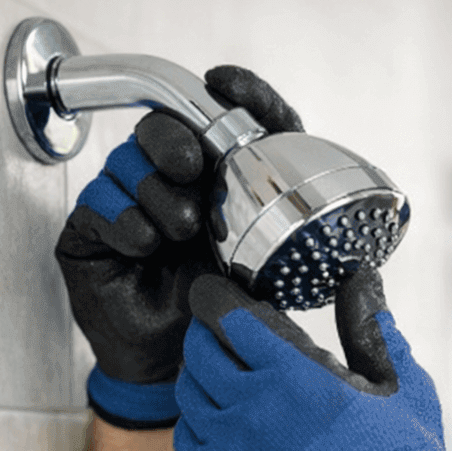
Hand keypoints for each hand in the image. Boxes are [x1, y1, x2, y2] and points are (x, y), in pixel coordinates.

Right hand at [57, 66, 302, 429]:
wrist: (173, 367)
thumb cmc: (219, 318)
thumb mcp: (271, 280)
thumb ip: (299, 251)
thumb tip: (360, 249)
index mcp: (218, 184)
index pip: (225, 123)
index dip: (231, 97)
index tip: (227, 83)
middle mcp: (171, 186)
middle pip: (164, 128)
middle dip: (176, 139)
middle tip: (191, 167)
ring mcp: (126, 205)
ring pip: (128, 162)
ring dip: (155, 190)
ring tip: (180, 229)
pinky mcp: (90, 233)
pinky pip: (98, 204)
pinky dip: (124, 218)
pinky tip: (145, 243)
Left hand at [173, 264, 451, 450]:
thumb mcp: (404, 390)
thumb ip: (375, 332)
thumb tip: (364, 282)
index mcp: (293, 374)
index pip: (227, 315)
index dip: (217, 297)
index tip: (222, 293)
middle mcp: (249, 406)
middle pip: (199, 350)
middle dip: (208, 334)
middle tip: (225, 335)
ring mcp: (228, 449)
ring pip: (189, 395)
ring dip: (203, 380)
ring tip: (228, 382)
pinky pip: (187, 442)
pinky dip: (199, 426)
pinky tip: (224, 427)